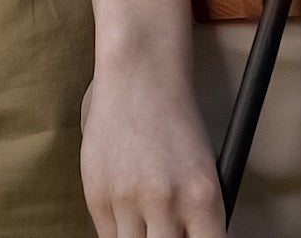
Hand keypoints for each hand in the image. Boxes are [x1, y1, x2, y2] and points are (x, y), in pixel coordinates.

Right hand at [81, 63, 226, 237]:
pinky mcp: (96, 195)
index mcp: (202, 196)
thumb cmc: (176, 122)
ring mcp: (127, 199)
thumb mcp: (204, 170)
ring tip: (148, 221)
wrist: (138, 77)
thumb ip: (198, 217)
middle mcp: (165, 201)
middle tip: (168, 231)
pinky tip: (129, 212)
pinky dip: (121, 232)